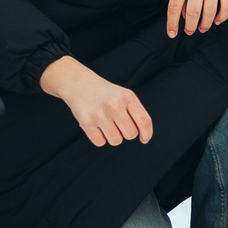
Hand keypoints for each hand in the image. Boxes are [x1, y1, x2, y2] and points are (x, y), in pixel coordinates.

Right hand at [39, 56, 153, 145]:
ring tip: (106, 123)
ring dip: (113, 136)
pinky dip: (99, 138)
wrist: (80, 85)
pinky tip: (96, 126)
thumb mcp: (125, 96)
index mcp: (127, 96)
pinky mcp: (86, 122)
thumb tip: (145, 138)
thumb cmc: (107, 95)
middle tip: (117, 123)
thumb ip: (136, 113)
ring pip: (116, 141)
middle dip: (126, 132)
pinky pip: (100, 142)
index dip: (147, 133)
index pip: (144, 120)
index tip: (144, 139)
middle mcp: (114, 104)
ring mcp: (100, 113)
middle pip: (131, 134)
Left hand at [166, 0, 227, 36]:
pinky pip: (226, 5)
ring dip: (205, 24)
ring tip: (202, 28)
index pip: (175, 6)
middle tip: (190, 31)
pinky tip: (217, 20)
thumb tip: (185, 18)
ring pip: (210, 11)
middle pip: (194, 12)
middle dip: (191, 27)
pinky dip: (222, 17)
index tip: (172, 34)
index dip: (172, 23)